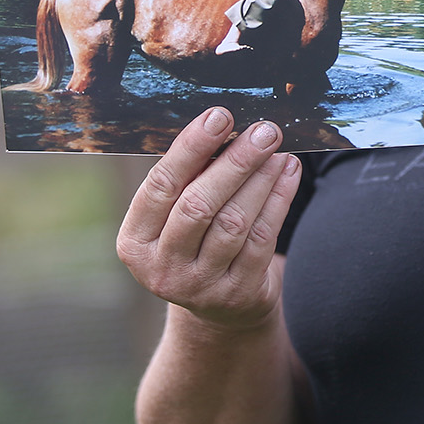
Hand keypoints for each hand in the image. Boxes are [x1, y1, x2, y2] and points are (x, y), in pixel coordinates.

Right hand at [116, 107, 301, 329]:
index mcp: (135, 241)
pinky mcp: (237, 294)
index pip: (160, 186)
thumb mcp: (176, 217)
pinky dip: (278, 200)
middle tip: (263, 130)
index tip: (220, 116)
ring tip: (277, 149)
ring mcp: (200, 286)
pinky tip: (288, 173)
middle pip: (199, 205)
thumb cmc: (196, 241)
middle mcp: (162, 268)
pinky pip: (262, 238)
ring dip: (261, 179)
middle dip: (235, 162)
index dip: (191, 148)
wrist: (218, 307)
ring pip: (234, 222)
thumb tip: (225, 127)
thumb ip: (190, 179)